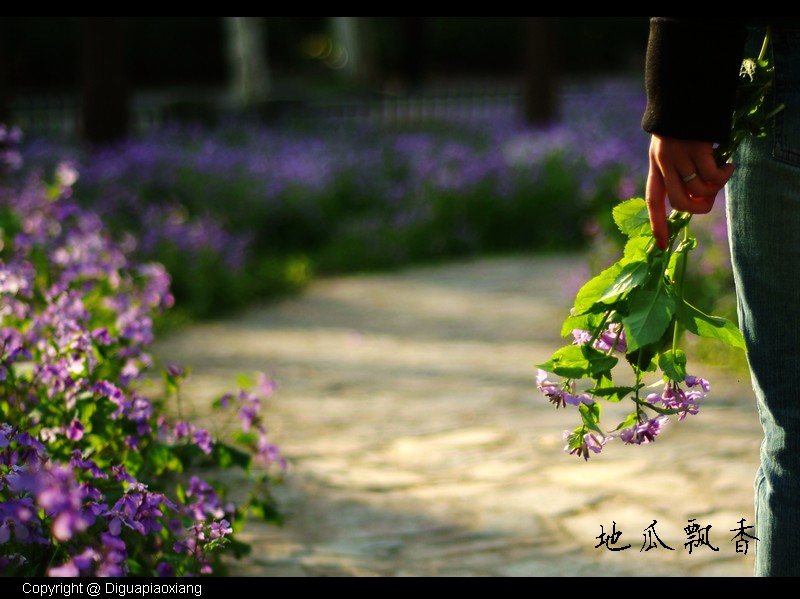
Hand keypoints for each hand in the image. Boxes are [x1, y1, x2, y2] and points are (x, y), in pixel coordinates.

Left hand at [646, 135, 734, 249]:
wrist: (684, 94)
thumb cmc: (683, 124)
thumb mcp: (672, 149)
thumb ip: (679, 170)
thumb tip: (700, 197)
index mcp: (656, 165)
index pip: (653, 201)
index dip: (657, 224)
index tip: (661, 245)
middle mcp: (664, 163)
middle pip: (681, 202)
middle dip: (700, 208)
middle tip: (711, 200)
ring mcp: (679, 156)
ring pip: (699, 190)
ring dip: (715, 188)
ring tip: (723, 174)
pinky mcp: (696, 148)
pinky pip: (713, 175)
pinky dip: (725, 175)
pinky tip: (728, 165)